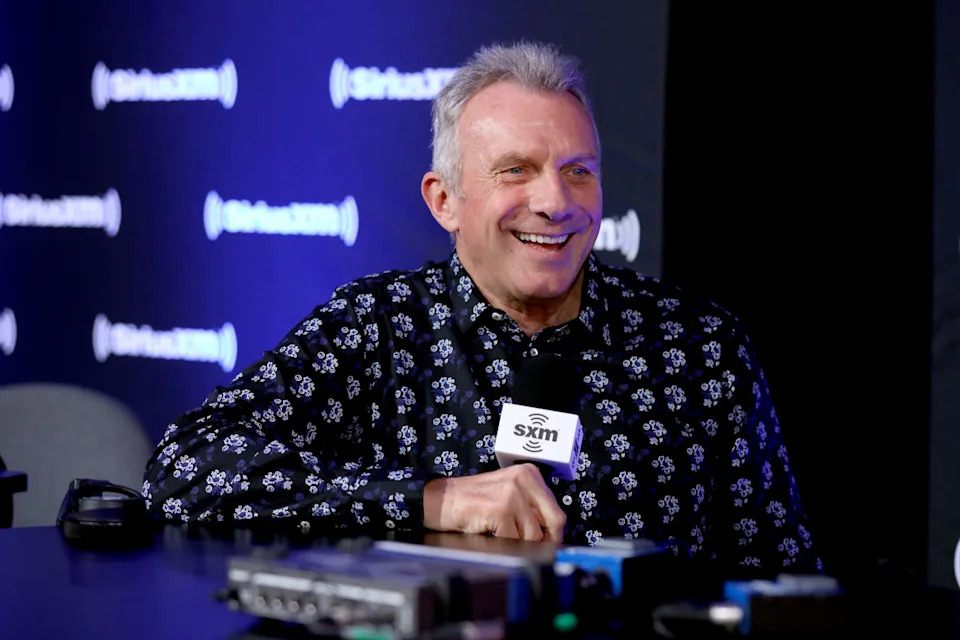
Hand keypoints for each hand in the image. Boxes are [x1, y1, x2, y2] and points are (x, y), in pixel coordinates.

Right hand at [423, 464, 565, 541]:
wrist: (440, 499)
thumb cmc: (472, 501)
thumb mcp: (507, 494)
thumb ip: (530, 508)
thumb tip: (552, 536)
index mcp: (529, 474)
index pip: (557, 511)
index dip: (554, 533)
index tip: (547, 545)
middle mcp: (524, 479)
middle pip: (553, 522)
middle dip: (545, 542)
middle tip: (533, 551)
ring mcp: (512, 493)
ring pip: (533, 536)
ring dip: (519, 544)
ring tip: (502, 537)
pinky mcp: (500, 509)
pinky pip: (514, 540)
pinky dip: (503, 545)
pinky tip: (490, 534)